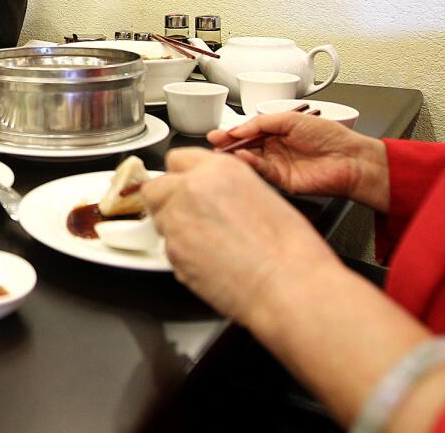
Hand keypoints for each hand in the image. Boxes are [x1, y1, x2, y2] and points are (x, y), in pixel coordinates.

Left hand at [143, 148, 340, 323]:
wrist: (287, 286)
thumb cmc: (288, 249)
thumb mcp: (260, 193)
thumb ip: (223, 186)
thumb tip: (210, 192)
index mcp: (219, 169)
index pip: (177, 159)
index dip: (181, 177)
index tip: (184, 187)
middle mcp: (192, 188)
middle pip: (156, 188)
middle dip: (167, 201)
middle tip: (190, 218)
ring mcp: (177, 219)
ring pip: (158, 218)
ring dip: (174, 227)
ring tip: (207, 244)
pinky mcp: (172, 251)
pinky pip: (166, 248)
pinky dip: (181, 253)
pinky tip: (208, 261)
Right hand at [206, 112, 389, 211]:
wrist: (350, 159)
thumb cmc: (330, 136)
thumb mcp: (291, 119)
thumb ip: (262, 122)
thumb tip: (240, 127)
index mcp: (278, 133)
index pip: (249, 132)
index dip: (233, 132)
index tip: (218, 133)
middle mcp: (276, 150)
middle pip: (245, 147)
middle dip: (228, 145)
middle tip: (213, 142)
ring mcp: (278, 166)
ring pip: (250, 160)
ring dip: (236, 155)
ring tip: (222, 150)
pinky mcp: (282, 181)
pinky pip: (262, 172)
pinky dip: (251, 164)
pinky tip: (242, 157)